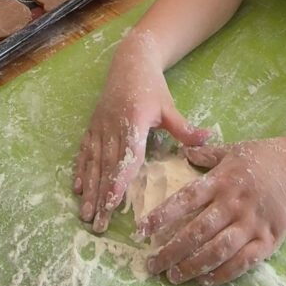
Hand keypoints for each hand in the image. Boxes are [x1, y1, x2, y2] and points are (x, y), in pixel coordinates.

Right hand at [74, 39, 210, 232]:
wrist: (130, 61)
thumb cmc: (152, 86)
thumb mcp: (169, 106)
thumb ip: (184, 127)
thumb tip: (208, 140)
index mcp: (133, 121)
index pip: (126, 156)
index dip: (118, 180)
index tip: (112, 203)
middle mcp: (112, 126)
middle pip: (106, 166)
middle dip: (101, 196)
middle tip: (97, 223)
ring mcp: (100, 126)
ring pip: (93, 163)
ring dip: (88, 189)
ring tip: (85, 213)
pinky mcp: (93, 126)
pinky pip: (85, 151)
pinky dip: (80, 170)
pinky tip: (76, 188)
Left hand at [141, 136, 285, 285]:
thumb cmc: (264, 158)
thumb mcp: (233, 150)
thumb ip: (206, 154)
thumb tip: (182, 150)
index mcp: (222, 179)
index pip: (186, 199)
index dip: (163, 215)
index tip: (143, 229)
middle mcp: (234, 202)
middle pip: (198, 230)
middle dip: (172, 250)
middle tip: (152, 264)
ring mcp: (252, 223)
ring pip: (218, 250)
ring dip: (193, 265)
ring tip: (174, 275)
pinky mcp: (269, 240)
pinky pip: (243, 262)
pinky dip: (223, 273)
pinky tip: (205, 280)